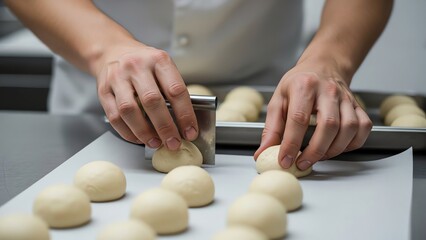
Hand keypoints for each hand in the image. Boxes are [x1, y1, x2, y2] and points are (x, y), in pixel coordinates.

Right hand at [96, 41, 197, 149]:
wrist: (112, 51)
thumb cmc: (144, 64)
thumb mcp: (163, 67)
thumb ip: (172, 90)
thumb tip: (184, 124)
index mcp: (158, 60)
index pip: (175, 90)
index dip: (185, 115)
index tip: (190, 131)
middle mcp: (137, 66)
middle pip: (152, 101)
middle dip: (165, 127)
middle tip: (173, 142)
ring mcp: (117, 77)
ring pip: (129, 110)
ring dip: (144, 132)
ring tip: (155, 142)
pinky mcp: (103, 90)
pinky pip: (114, 117)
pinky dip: (128, 132)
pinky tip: (139, 138)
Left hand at [254, 62, 371, 169]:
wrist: (323, 66)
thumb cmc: (298, 83)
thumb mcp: (278, 100)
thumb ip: (271, 128)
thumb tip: (263, 152)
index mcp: (303, 86)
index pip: (299, 118)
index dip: (292, 143)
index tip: (285, 160)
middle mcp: (328, 91)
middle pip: (328, 125)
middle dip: (315, 151)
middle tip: (302, 163)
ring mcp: (346, 98)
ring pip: (349, 128)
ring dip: (334, 150)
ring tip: (318, 156)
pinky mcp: (358, 105)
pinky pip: (363, 128)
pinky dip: (352, 143)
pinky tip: (337, 147)